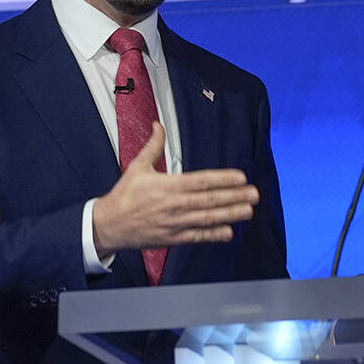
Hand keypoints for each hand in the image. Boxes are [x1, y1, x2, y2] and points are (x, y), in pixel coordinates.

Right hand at [92, 121, 258, 255]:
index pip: (201, 181)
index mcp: (167, 186)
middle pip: (210, 200)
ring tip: (248, 210)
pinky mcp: (173, 238)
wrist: (109, 225)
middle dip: (234, 196)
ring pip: (207, 219)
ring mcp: (175, 223)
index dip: (223, 179)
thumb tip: (157, 125)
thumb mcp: (137, 167)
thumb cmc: (124, 196)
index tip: (240, 177)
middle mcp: (174, 205)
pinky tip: (229, 232)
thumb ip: (153, 146)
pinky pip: (197, 236)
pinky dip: (213, 235)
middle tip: (254, 193)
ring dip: (230, 215)